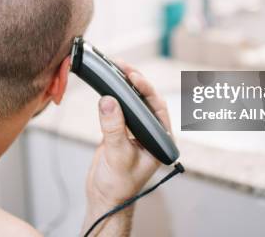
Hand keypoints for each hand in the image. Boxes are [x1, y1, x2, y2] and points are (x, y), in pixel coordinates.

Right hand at [82, 62, 172, 229]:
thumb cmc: (119, 185)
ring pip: (133, 100)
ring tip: (114, 67)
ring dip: (124, 84)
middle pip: (146, 99)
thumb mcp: (118, 156)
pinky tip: (107, 82)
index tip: (133, 77)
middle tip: (122, 66)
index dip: (147, 89)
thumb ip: (114, 129)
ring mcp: (136, 129)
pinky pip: (119, 106)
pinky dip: (113, 94)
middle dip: (135, 81)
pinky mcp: (120, 129)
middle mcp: (151, 132)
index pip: (158, 106)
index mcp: (161, 139)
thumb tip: (109, 101)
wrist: (104, 198)